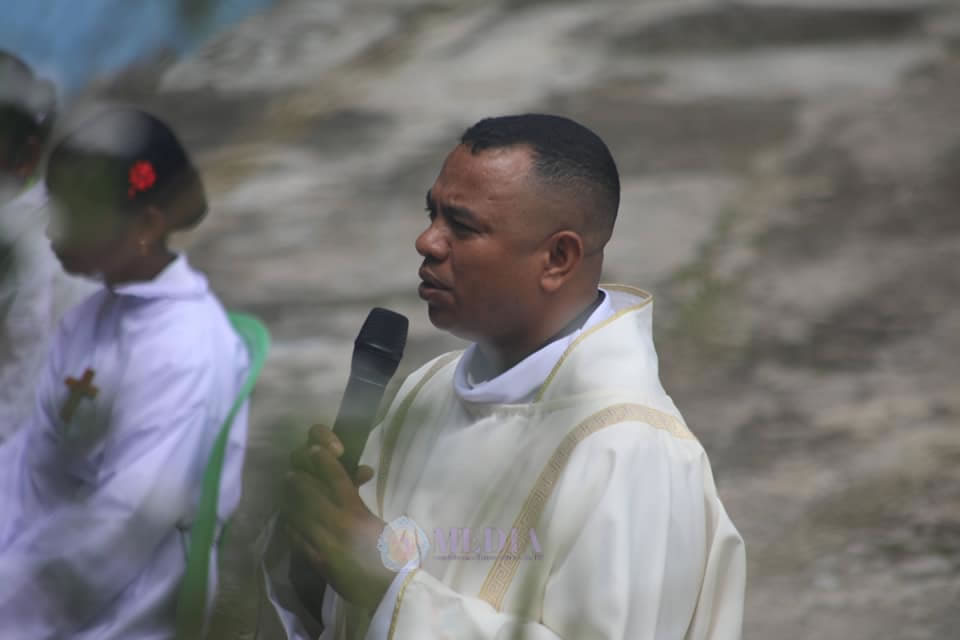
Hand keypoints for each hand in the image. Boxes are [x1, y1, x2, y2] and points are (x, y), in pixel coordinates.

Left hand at [282, 424, 394, 611]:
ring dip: (291, 499)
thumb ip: (360, 505)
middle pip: (309, 491)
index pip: (335, 477)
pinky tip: (291, 520)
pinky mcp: (315, 560)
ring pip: (297, 512)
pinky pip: (296, 536)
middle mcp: (337, 523)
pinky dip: (291, 524)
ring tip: (289, 491)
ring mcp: (323, 542)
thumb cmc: (392, 553)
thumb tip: (355, 485)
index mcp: (357, 512)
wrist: (389, 589)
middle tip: (294, 471)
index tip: (315, 449)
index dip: (322, 460)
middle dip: (299, 477)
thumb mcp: (379, 523)